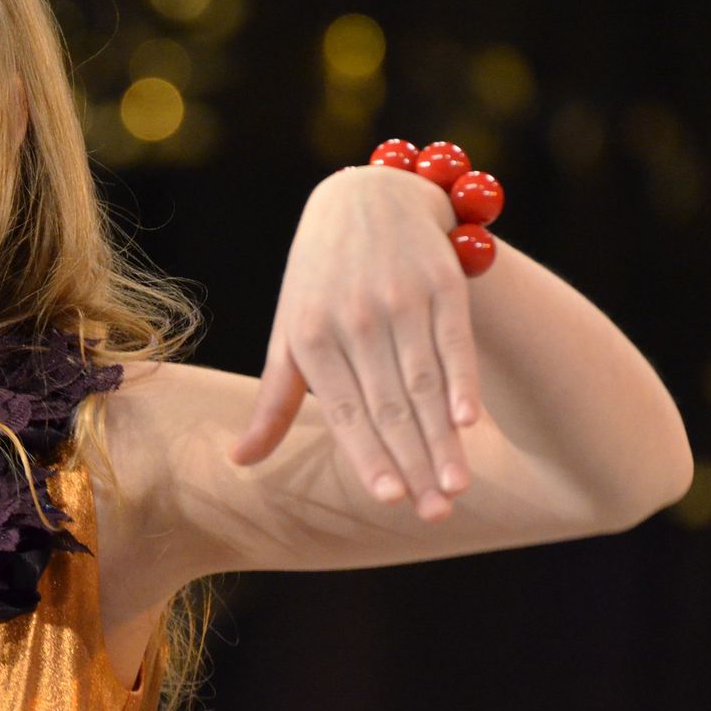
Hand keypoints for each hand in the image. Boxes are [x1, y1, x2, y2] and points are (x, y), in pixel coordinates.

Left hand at [230, 165, 482, 521]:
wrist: (364, 196)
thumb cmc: (319, 279)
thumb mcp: (289, 331)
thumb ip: (273, 400)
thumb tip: (239, 462)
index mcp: (310, 335)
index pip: (345, 409)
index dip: (368, 454)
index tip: (389, 500)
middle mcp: (353, 318)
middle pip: (390, 403)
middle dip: (413, 463)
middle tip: (435, 515)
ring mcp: (399, 298)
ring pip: (424, 381)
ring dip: (442, 439)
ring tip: (456, 488)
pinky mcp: (440, 282)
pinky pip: (453, 340)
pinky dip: (463, 380)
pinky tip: (471, 420)